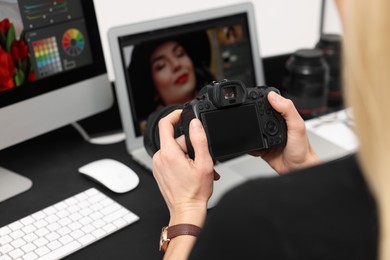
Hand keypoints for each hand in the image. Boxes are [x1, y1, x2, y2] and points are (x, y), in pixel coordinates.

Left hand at [152, 110, 217, 226]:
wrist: (186, 211)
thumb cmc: (194, 192)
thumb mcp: (203, 163)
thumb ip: (199, 140)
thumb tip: (195, 124)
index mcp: (168, 153)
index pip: (164, 124)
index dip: (174, 115)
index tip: (183, 114)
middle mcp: (159, 158)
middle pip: (176, 140)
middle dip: (191, 146)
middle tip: (203, 158)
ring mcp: (158, 165)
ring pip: (175, 150)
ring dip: (189, 156)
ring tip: (200, 169)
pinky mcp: (160, 171)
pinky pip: (172, 159)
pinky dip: (183, 162)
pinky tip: (193, 172)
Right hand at [251, 91, 320, 173]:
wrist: (298, 169)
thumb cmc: (302, 149)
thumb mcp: (297, 126)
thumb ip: (287, 110)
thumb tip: (273, 96)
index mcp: (283, 116)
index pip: (271, 102)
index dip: (262, 97)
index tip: (253, 96)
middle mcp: (275, 125)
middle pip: (258, 114)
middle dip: (250, 114)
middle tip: (246, 115)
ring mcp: (267, 136)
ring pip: (253, 129)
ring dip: (248, 130)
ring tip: (247, 130)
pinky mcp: (262, 147)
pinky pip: (251, 144)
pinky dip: (248, 145)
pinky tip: (249, 145)